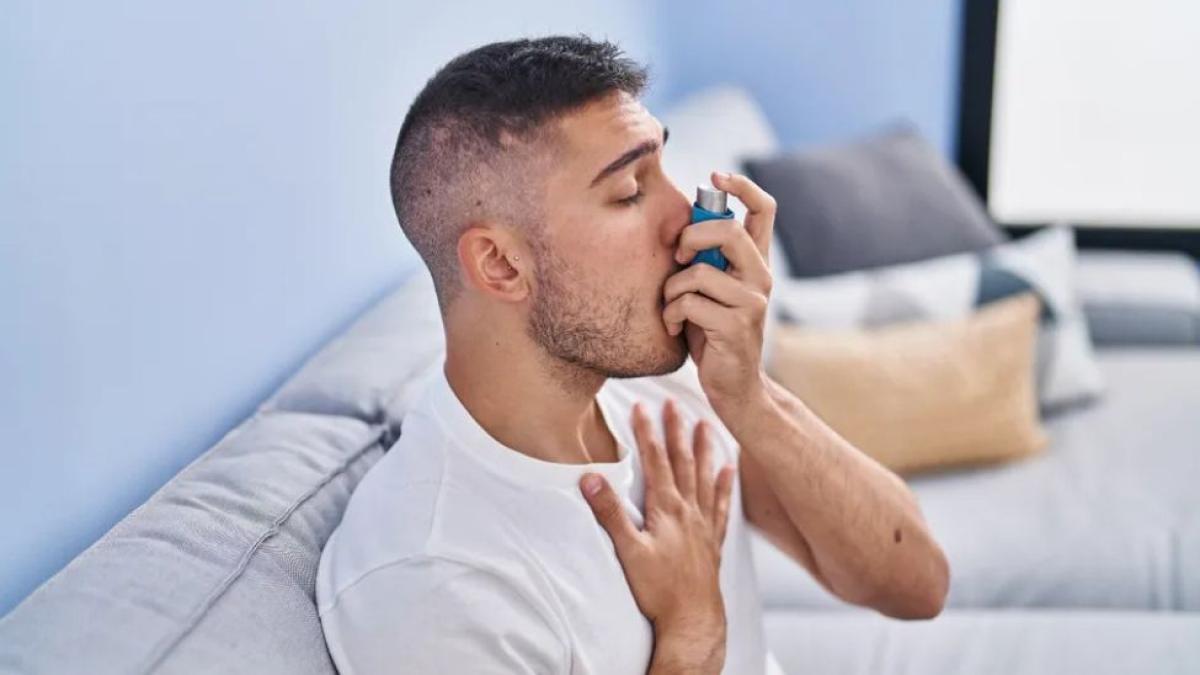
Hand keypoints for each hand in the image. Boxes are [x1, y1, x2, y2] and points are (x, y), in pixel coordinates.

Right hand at [580, 398, 735, 673]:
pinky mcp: (713, 541)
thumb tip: (591, 478)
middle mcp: (688, 510)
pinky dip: (725, 484)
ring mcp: (704, 525)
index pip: (656, 460)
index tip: (643, 405)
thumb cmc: (659, 589)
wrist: (693, 621)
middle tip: (675, 402)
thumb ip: (610, 513)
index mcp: (667, 508)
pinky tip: (729, 470)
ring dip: (704, 448)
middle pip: (682, 461)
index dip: (648, 431)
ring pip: (705, 477)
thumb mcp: (628, 550)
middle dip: (676, 430)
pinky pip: (721, 505)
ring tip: (707, 424)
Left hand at [663, 171, 776, 410]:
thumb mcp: (710, 290)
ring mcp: (752, 302)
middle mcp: (760, 277)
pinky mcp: (736, 327)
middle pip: (727, 230)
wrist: (734, 387)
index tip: (716, 176)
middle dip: (690, 236)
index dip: (743, 185)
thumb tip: (678, 225)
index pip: (765, 209)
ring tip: (670, 306)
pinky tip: (672, 327)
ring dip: (671, 289)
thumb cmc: (712, 334)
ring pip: (698, 272)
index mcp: (756, 262)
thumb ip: (705, 259)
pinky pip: (689, 303)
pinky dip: (670, 313)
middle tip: (677, 256)